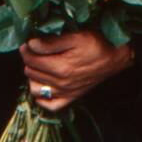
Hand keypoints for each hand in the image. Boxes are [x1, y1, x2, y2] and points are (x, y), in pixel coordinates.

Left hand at [19, 30, 133, 112]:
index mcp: (61, 67)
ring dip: (33, 77)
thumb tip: (31, 44)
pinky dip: (42, 97)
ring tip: (39, 66)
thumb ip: (51, 42)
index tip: (28, 43)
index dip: (26, 49)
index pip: (31, 59)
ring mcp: (65, 93)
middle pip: (31, 72)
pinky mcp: (71, 98)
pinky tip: (44, 84)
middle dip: (30, 60)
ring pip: (35, 88)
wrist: (115, 58)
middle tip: (35, 51)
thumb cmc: (97, 44)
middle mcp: (61, 83)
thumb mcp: (76, 37)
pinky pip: (48, 105)